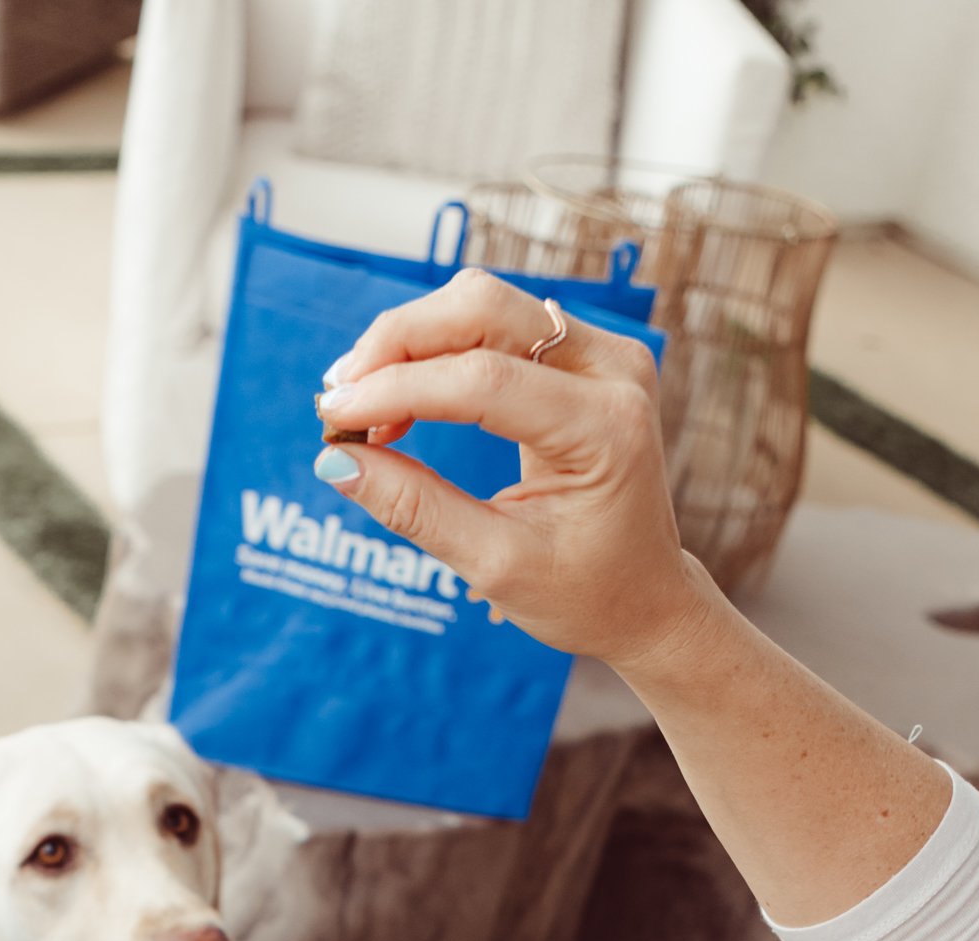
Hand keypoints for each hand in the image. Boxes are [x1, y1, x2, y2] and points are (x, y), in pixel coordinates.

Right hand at [312, 268, 708, 674]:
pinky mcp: (581, 354)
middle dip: (396, 343)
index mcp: (606, 428)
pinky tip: (399, 399)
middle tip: (336, 398)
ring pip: (483, 305)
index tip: (332, 419)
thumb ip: (416, 509)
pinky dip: (436, 352)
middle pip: (483, 309)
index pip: (484, 380)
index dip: (396, 390)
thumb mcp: (495, 565)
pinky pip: (495, 325)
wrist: (646, 596)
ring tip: (362, 406)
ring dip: (410, 342)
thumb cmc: (583, 593)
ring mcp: (602, 352)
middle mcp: (613, 370)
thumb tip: (337, 461)